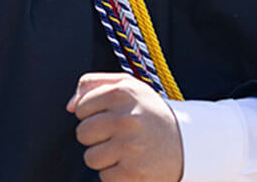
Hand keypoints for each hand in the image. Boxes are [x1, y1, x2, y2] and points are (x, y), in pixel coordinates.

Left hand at [66, 72, 183, 181]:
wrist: (187, 144)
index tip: (112, 116)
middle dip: (96, 137)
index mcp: (122, 94)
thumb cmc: (148, 113)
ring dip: (105, 158)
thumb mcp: (127, 86)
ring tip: (126, 150)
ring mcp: (130, 147)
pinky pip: (104, 177)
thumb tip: (70, 106)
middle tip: (118, 135)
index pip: (81, 108)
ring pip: (91, 157)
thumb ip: (92, 85)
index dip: (93, 115)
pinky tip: (132, 164)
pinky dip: (116, 175)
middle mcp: (126, 119)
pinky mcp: (134, 173)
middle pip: (82, 133)